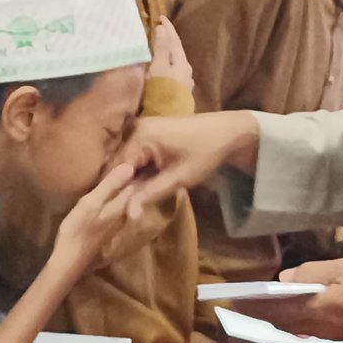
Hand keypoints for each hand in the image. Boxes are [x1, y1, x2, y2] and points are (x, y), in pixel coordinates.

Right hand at [51, 163, 137, 271]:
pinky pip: (117, 204)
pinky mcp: (108, 225)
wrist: (70, 260)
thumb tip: (130, 166)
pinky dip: (117, 194)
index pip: (135, 181)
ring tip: (122, 167)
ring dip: (125, 184)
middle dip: (134, 174)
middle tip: (135, 155)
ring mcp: (116, 221)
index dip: (136, 166)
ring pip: (125, 197)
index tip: (139, 151)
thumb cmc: (78, 229)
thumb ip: (110, 186)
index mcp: (121, 205)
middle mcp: (124, 212)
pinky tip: (110, 189)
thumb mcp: (91, 204)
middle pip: (132, 189)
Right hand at [118, 111, 259, 217]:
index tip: (115, 210)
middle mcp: (135, 129)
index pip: (115, 169)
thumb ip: (150, 194)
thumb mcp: (178, 178)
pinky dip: (138, 169)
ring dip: (130, 178)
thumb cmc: (205, 153)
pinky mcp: (149, 131)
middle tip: (126, 207)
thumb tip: (129, 215)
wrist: (227, 131)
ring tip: (134, 198)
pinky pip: (136, 153)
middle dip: (122, 185)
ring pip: (127, 160)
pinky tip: (144, 183)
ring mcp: (141, 128)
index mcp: (139, 137)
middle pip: (119, 164)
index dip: (115, 191)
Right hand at [149, 18, 193, 93]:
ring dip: (169, 52)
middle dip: (169, 38)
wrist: (171, 120)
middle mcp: (186, 70)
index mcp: (181, 61)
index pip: (175, 39)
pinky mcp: (180, 92)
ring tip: (161, 47)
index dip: (168, 28)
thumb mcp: (159, 67)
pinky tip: (166, 68)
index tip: (161, 17)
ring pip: (176, 62)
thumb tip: (162, 28)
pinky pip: (174, 72)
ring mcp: (184, 82)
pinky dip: (168, 64)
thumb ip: (161, 48)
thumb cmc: (162, 91)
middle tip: (160, 29)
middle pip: (177, 50)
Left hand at [230, 259, 342, 342]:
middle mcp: (312, 329)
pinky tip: (292, 317)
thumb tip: (283, 281)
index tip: (235, 301)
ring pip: (291, 332)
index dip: (251, 307)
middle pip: (277, 326)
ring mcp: (326, 336)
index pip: (270, 312)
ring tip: (262, 313)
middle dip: (258, 319)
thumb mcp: (341, 270)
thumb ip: (309, 273)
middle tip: (243, 309)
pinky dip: (292, 327)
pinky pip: (306, 334)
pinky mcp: (338, 337)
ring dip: (274, 324)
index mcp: (310, 313)